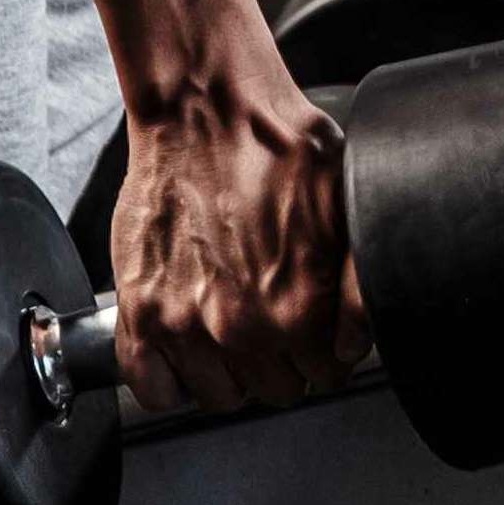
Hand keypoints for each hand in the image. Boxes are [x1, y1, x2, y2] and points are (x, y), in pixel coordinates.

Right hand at [111, 77, 370, 411]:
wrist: (207, 109)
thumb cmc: (275, 141)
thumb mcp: (345, 197)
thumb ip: (359, 276)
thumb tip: (363, 332)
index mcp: (297, 302)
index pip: (329, 371)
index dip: (333, 349)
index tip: (324, 331)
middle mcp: (240, 325)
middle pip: (278, 389)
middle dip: (289, 360)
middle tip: (285, 322)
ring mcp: (183, 324)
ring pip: (222, 396)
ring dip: (236, 372)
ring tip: (243, 329)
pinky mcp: (140, 312)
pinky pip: (156, 388)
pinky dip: (175, 378)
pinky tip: (194, 348)